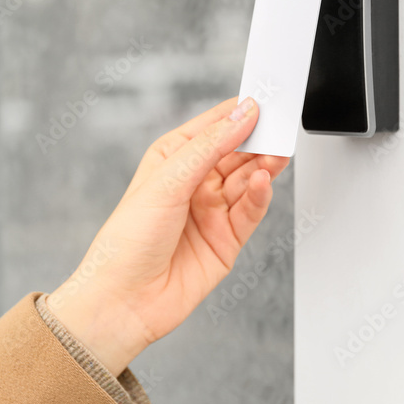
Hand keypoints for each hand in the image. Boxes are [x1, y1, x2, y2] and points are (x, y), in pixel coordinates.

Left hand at [48, 97, 288, 373]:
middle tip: (280, 128)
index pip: (213, 127)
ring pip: (249, 179)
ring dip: (263, 166)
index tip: (263, 101)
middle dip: (258, 139)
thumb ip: (210, 147)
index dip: (237, 113)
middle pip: (237, 152)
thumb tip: (241, 116)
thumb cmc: (126, 242)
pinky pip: (251, 210)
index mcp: (173, 160)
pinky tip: (264, 182)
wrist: (123, 302)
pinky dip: (261, 195)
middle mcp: (194, 183)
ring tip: (276, 156)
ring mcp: (212, 211)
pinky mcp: (227, 239)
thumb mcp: (167, 181)